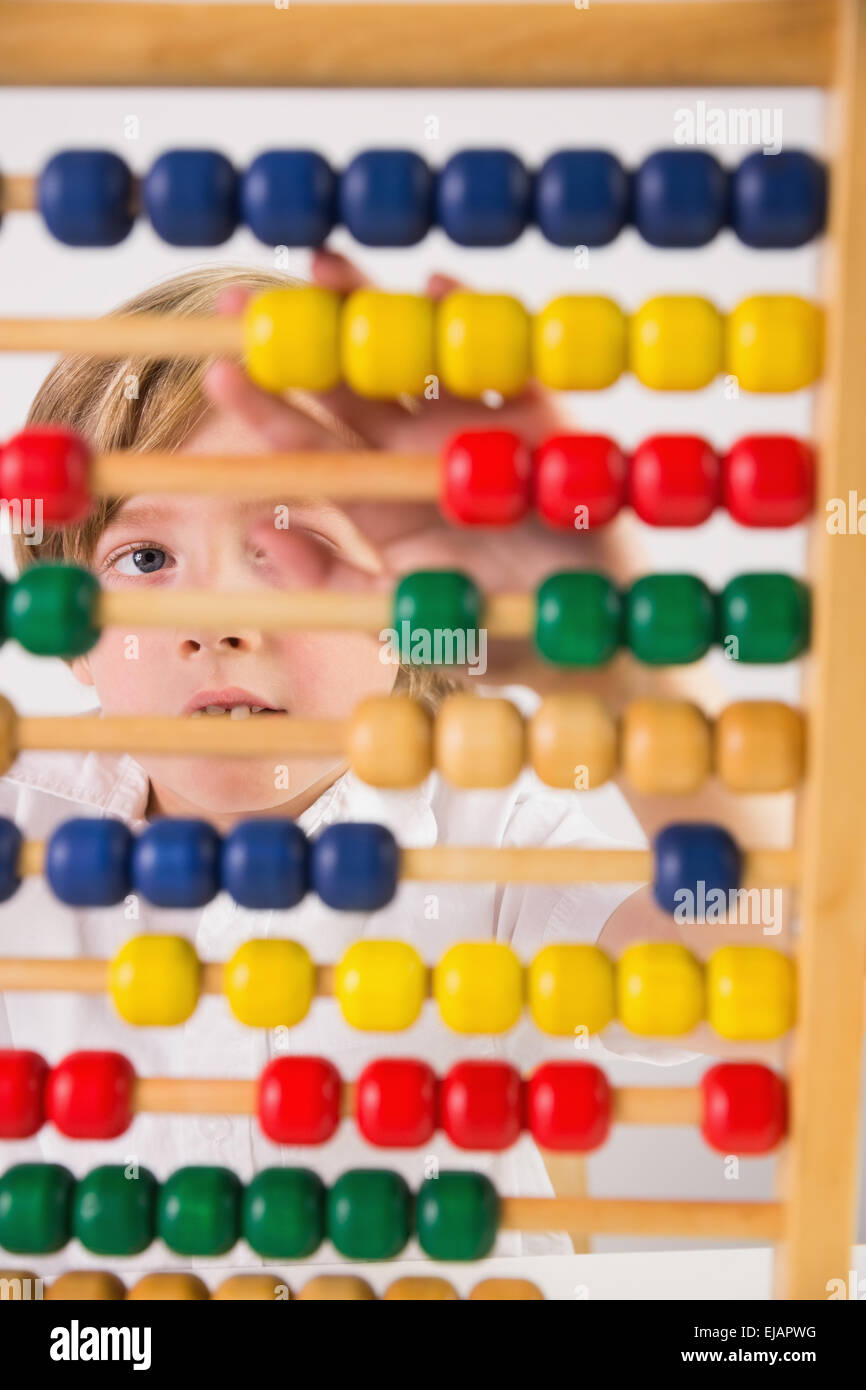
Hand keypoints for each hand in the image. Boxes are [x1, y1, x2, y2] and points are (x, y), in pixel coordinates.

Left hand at [202, 250, 609, 598]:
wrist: (588, 640)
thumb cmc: (493, 635)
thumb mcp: (403, 619)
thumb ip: (334, 580)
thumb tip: (259, 534)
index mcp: (379, 499)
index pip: (311, 444)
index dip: (265, 407)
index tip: (218, 371)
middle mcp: (420, 453)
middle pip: (349, 383)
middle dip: (300, 337)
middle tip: (244, 296)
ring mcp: (477, 429)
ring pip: (413, 358)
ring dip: (371, 310)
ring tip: (324, 266)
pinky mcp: (541, 421)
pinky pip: (506, 366)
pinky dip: (476, 324)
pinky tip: (436, 288)